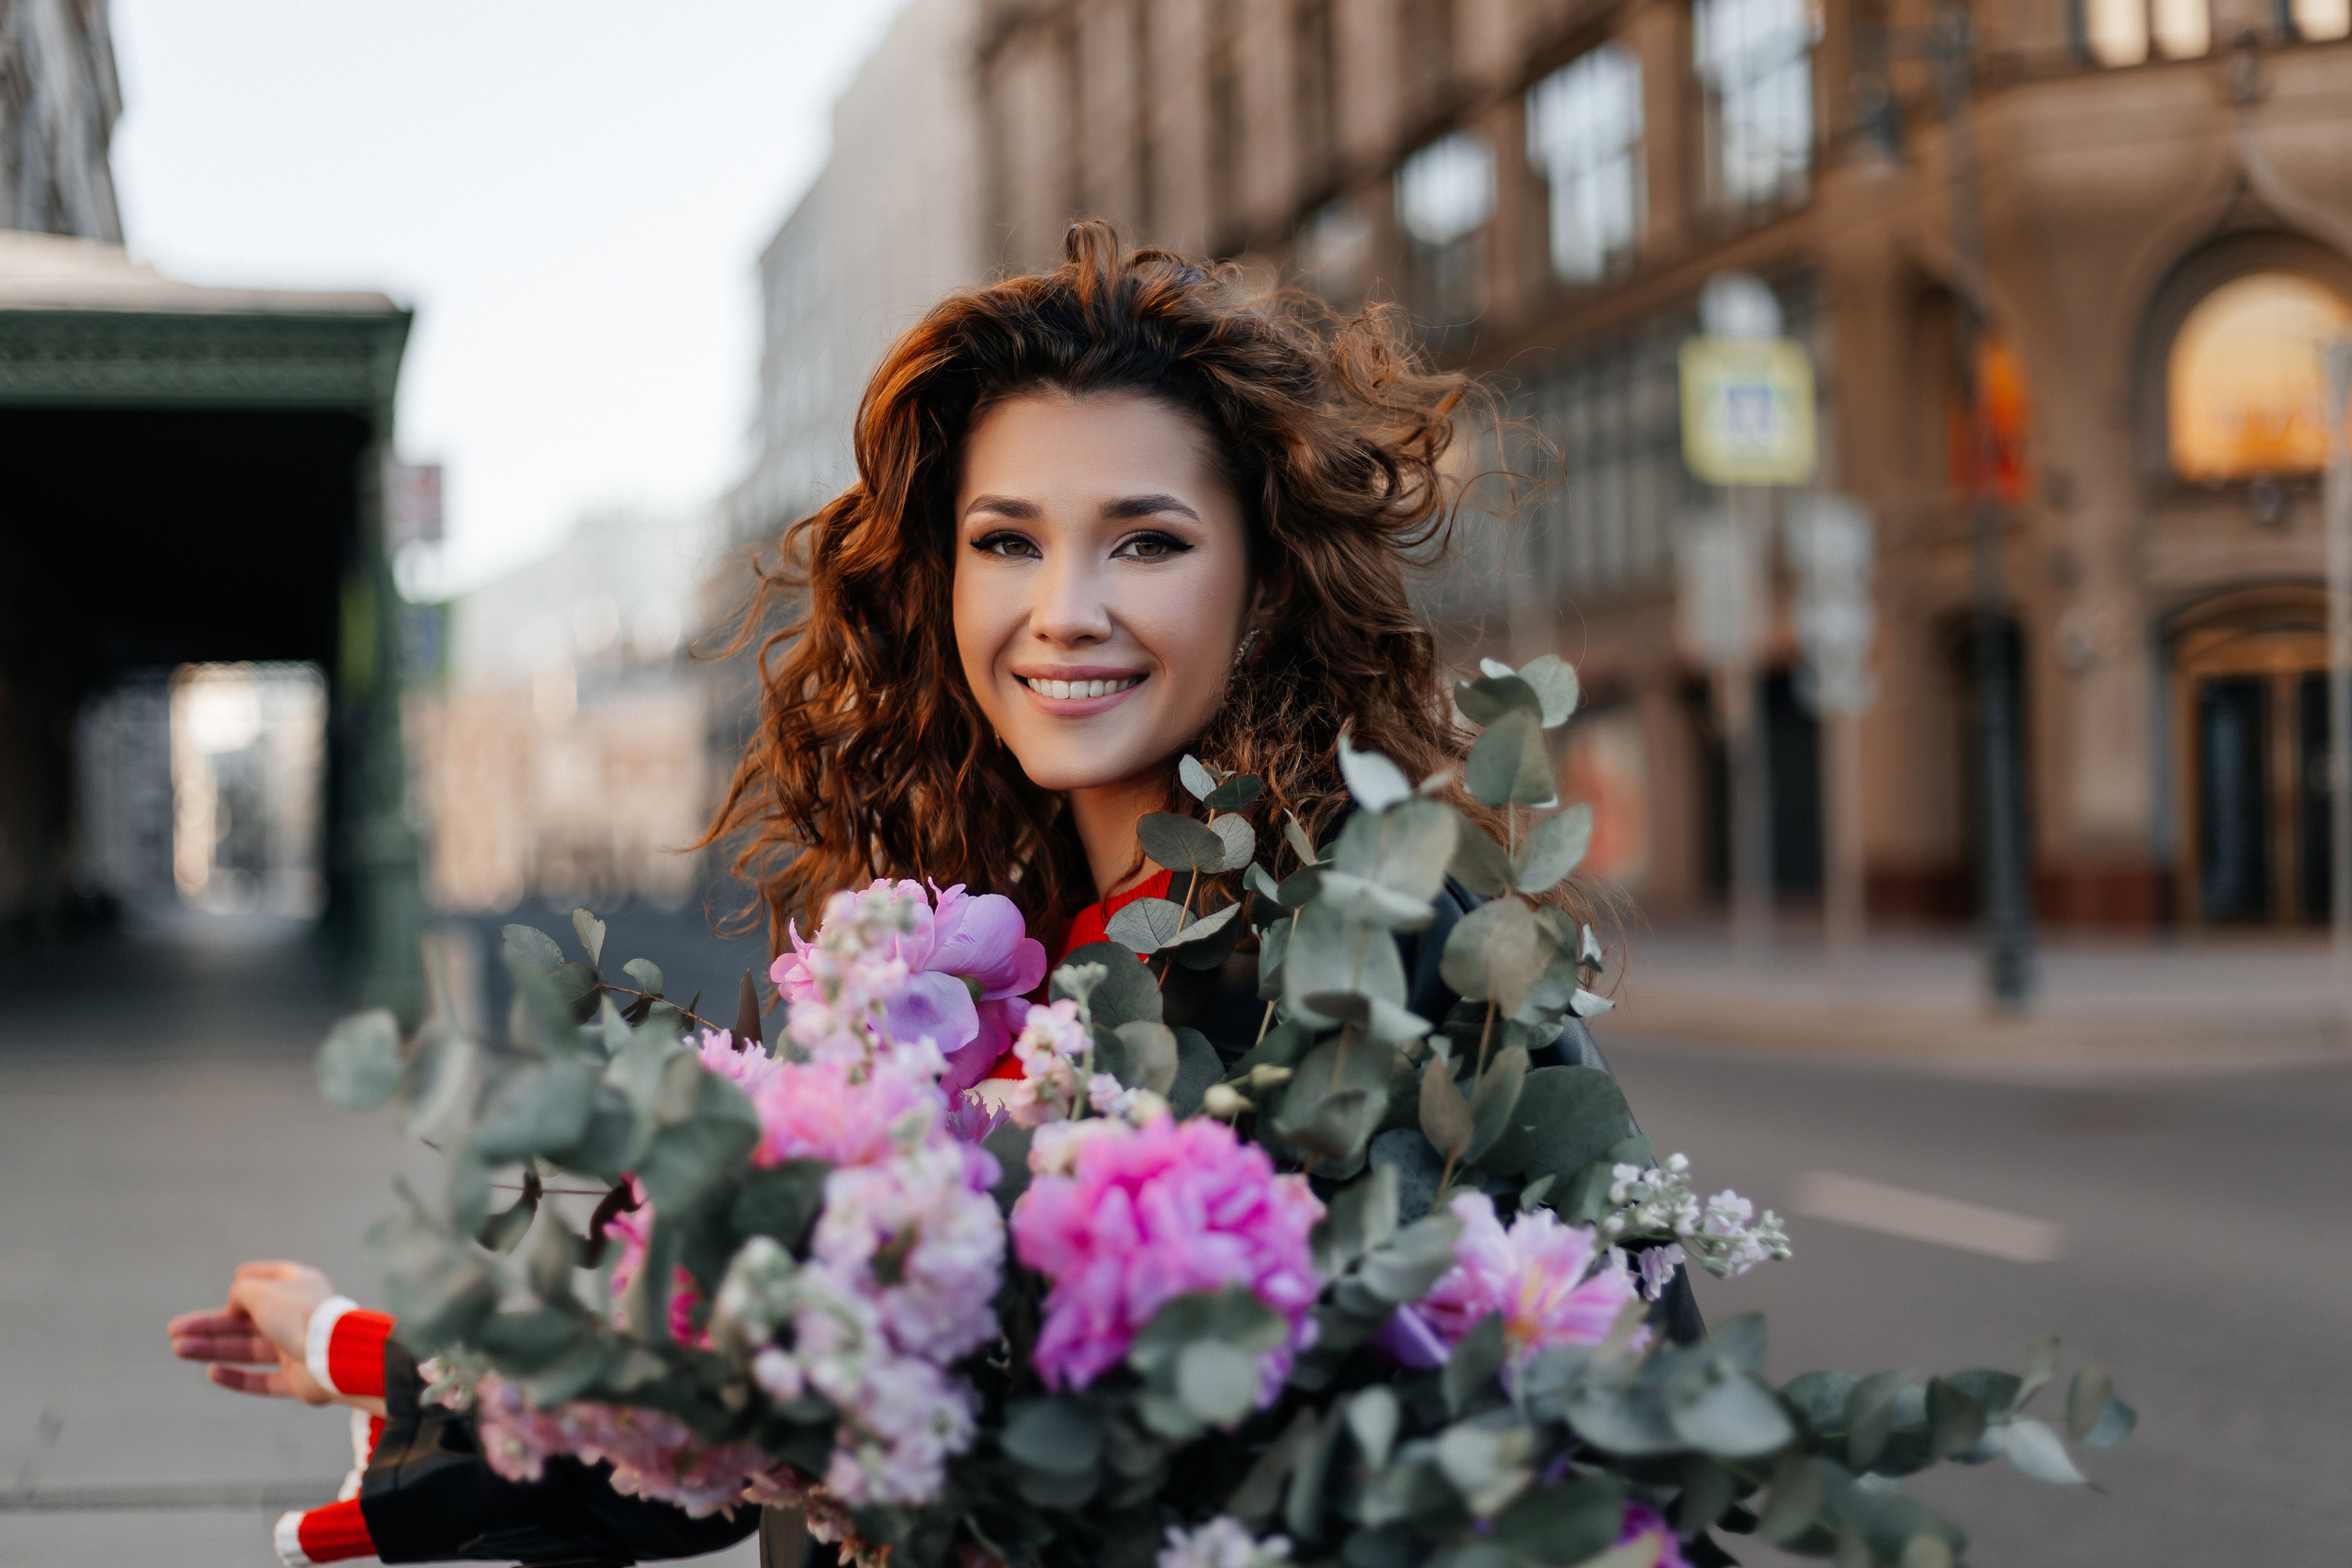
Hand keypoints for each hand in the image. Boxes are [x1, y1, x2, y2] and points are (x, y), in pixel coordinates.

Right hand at [167, 1260, 342, 1406]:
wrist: (333, 1355)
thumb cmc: (299, 1315)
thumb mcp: (262, 1291)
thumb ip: (241, 1293)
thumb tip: (232, 1308)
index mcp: (301, 1287)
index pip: (273, 1278)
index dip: (252, 1279)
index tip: (234, 1279)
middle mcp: (300, 1316)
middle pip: (249, 1321)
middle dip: (211, 1325)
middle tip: (174, 1331)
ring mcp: (299, 1349)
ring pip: (250, 1349)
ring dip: (213, 1349)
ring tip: (178, 1348)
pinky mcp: (298, 1380)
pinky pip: (263, 1380)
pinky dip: (238, 1377)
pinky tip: (212, 1372)